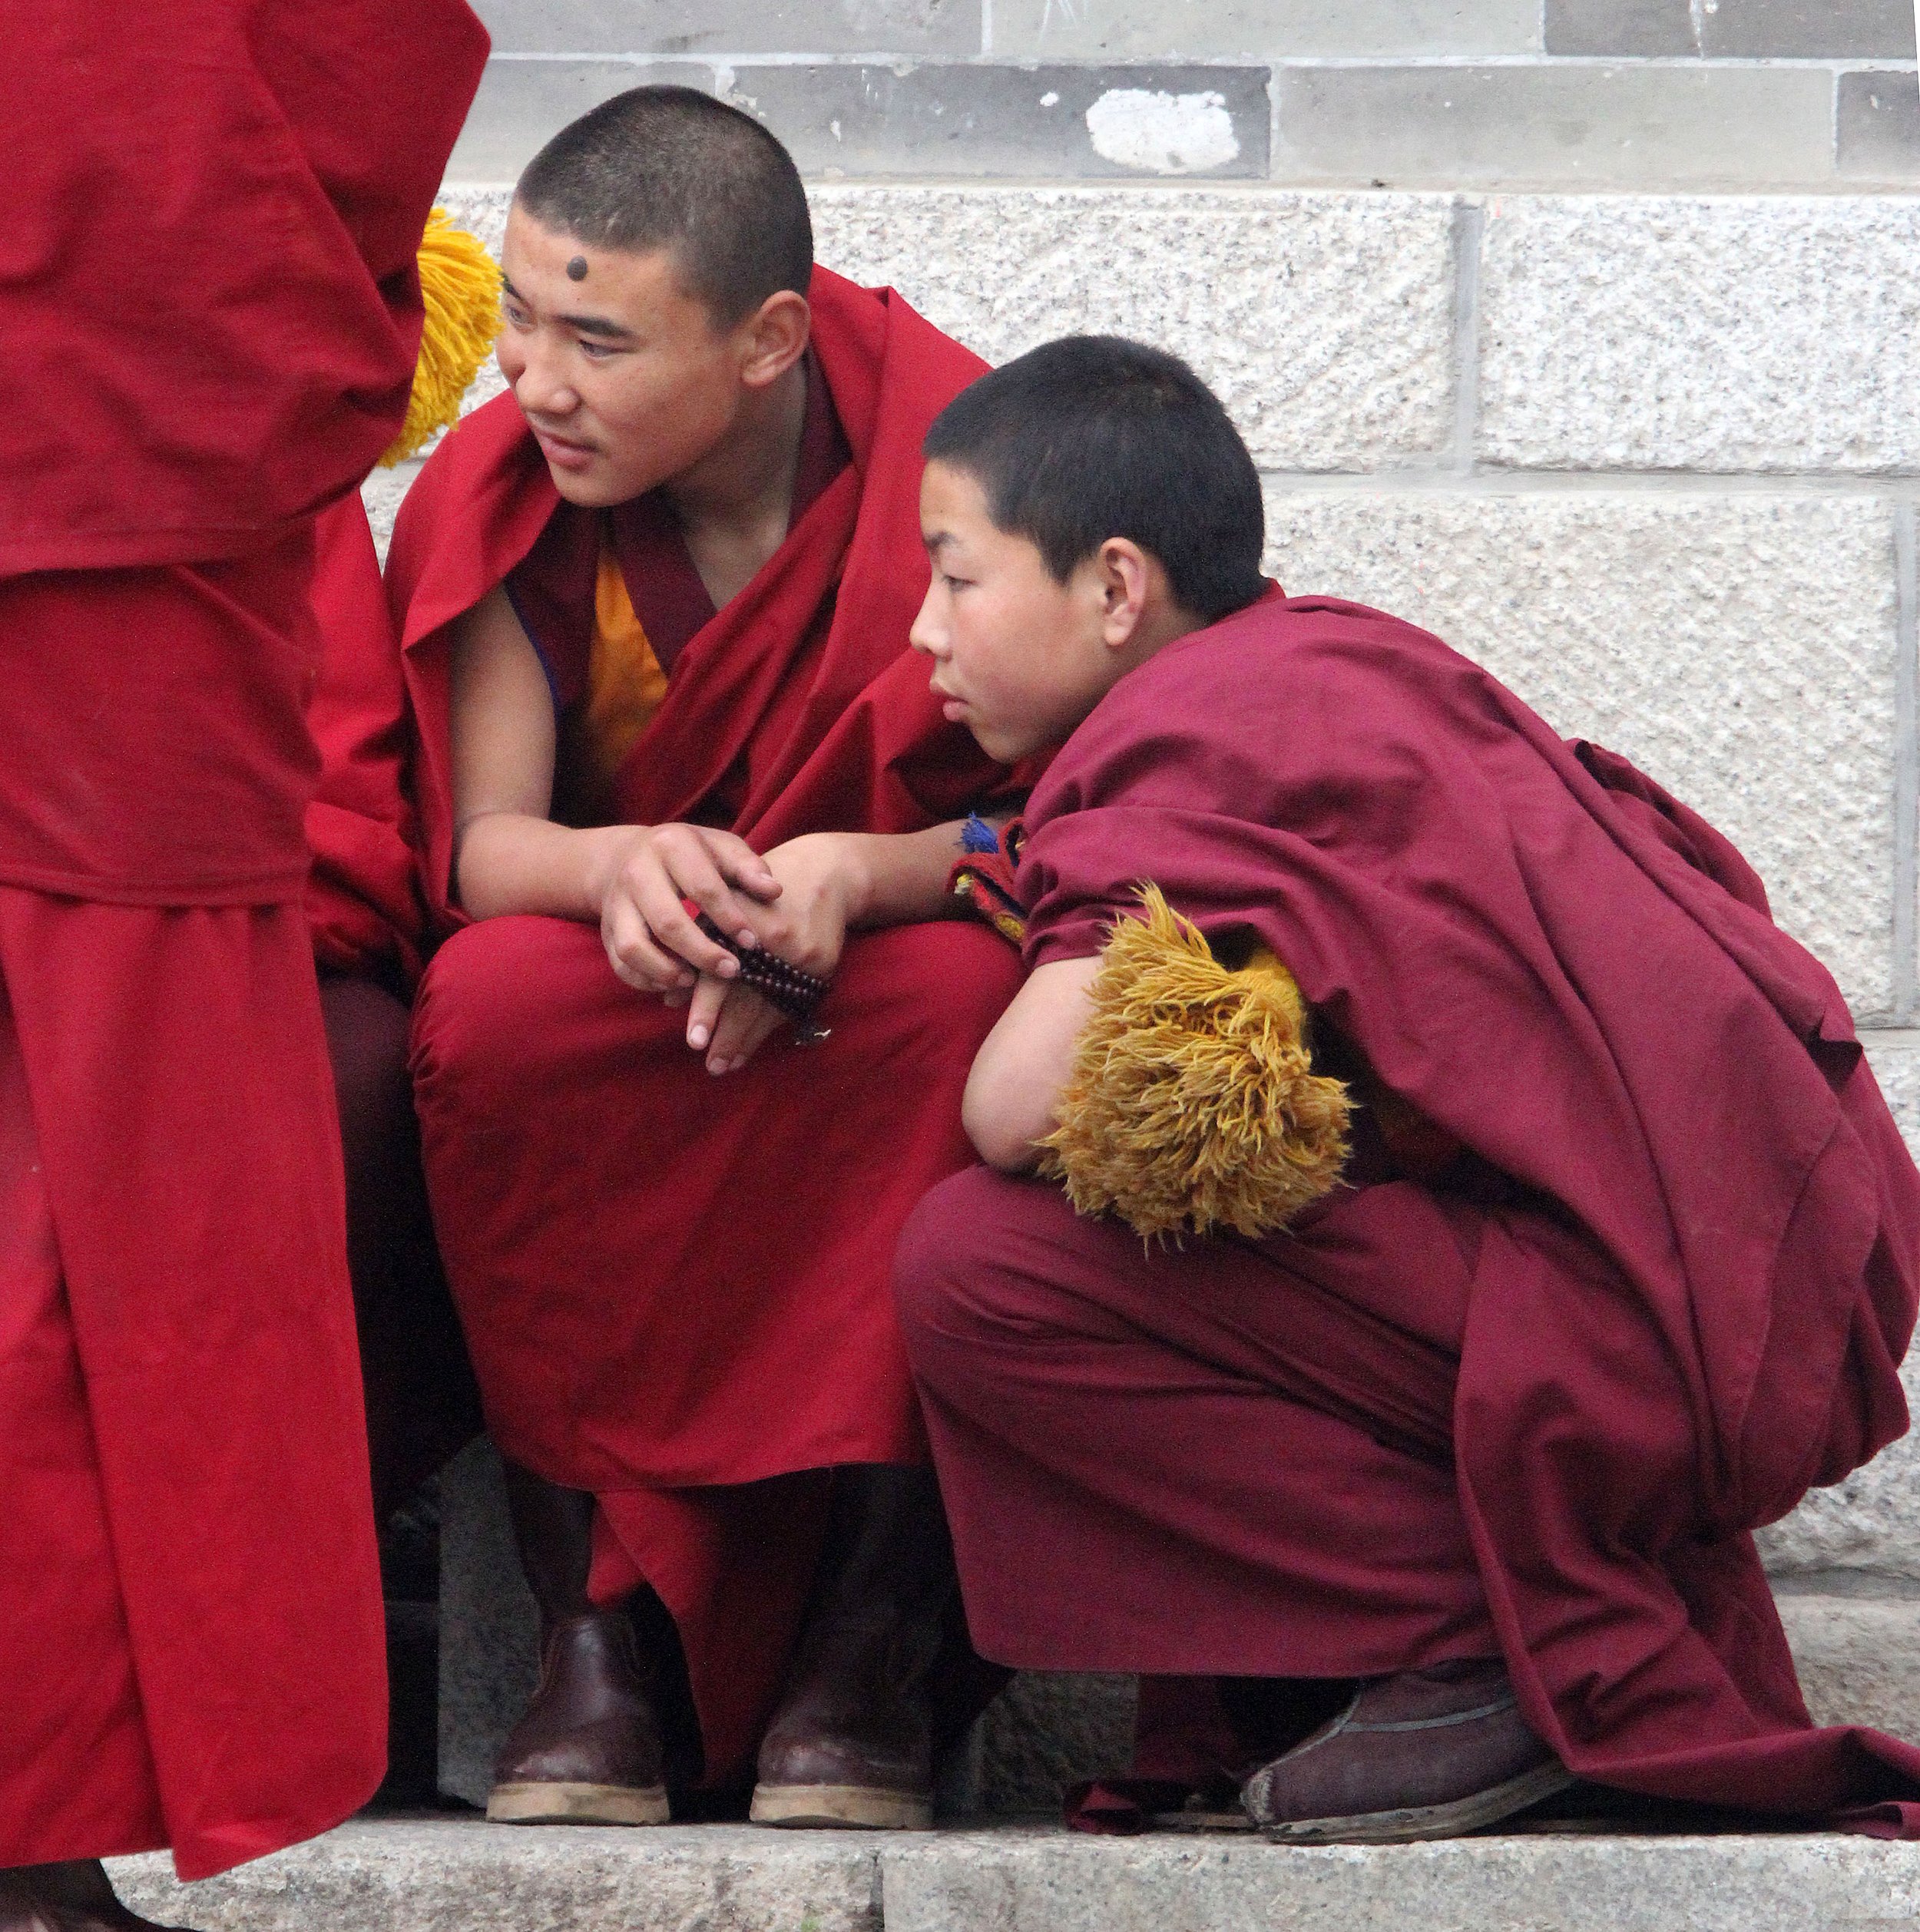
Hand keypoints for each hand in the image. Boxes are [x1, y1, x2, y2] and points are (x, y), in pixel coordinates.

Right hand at [594, 822, 781, 994]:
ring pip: (634, 947)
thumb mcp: (720, 848)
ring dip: (667, 972)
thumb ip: (748, 867)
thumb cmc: (690, 856)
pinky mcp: (606, 929)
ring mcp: (616, 902)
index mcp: (670, 845)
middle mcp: (637, 872)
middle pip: (668, 923)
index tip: (752, 943)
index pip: (703, 888)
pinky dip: (647, 981)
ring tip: (695, 982)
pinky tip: (676, 983)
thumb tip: (774, 890)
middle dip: (703, 953)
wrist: (629, 855)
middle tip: (732, 970)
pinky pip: (621, 964)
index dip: (730, 919)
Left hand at [683, 832, 858, 1072]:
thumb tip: (670, 999)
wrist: (822, 873)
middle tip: (710, 1065)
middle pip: (747, 997)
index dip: (707, 1008)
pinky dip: (768, 1028)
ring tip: (725, 1065)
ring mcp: (799, 955)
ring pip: (770, 1008)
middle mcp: (769, 940)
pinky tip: (750, 1046)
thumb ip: (697, 950)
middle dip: (727, 1035)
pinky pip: (790, 1005)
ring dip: (747, 1040)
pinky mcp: (820, 965)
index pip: (720, 972)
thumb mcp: (723, 908)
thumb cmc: (757, 895)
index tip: (694, 1040)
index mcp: (737, 922)